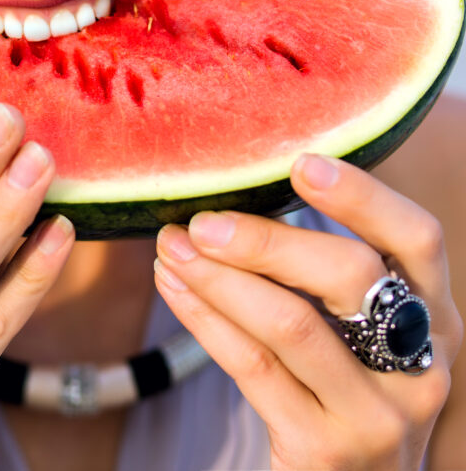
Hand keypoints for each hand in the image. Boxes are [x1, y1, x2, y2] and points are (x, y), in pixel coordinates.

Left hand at [154, 154, 462, 470]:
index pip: (418, 240)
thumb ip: (331, 283)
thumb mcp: (365, 341)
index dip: (364, 196)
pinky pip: (252, 366)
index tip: (302, 163)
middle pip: (349, 274)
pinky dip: (204, 318)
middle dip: (265, 239)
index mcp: (435, 322)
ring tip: (172, 247)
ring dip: (218, 276)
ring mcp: (378, 415)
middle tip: (201, 222)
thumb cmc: (346, 396)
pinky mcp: (325, 448)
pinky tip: (175, 288)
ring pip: (289, 321)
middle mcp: (421, 366)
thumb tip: (243, 207)